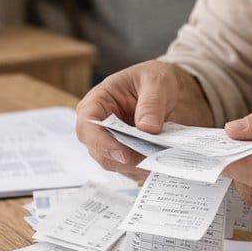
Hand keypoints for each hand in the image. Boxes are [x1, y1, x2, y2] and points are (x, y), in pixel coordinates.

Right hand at [75, 60, 213, 179]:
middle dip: (126, 160)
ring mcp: (109, 144)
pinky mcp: (124, 156)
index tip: (124, 154)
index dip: (102, 144)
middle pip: (100, 153)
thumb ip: (152, 102)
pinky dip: (145, 169)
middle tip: (152, 160)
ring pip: (115, 165)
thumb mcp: (156, 81)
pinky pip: (131, 170)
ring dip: (138, 167)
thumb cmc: (152, 80)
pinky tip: (162, 163)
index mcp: (96, 103)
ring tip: (161, 161)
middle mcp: (97, 128)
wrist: (164, 91)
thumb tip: (147, 128)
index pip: (88, 128)